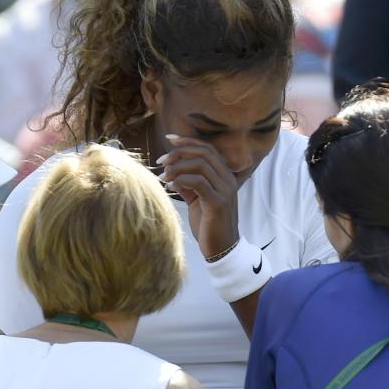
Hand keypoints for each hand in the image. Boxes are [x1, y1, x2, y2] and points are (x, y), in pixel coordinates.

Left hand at [156, 135, 239, 257]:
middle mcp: (227, 180)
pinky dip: (181, 181)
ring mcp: (225, 190)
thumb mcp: (197, 201)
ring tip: (162, 177)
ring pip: (200, 165)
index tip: (169, 138)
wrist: (222, 250)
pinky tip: (170, 187)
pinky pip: (198, 182)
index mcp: (224, 176)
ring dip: (177, 168)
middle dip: (179, 153)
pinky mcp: (217, 203)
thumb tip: (172, 174)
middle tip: (161, 161)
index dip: (188, 141)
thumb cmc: (208, 225)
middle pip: (203, 153)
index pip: (207, 149)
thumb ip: (188, 186)